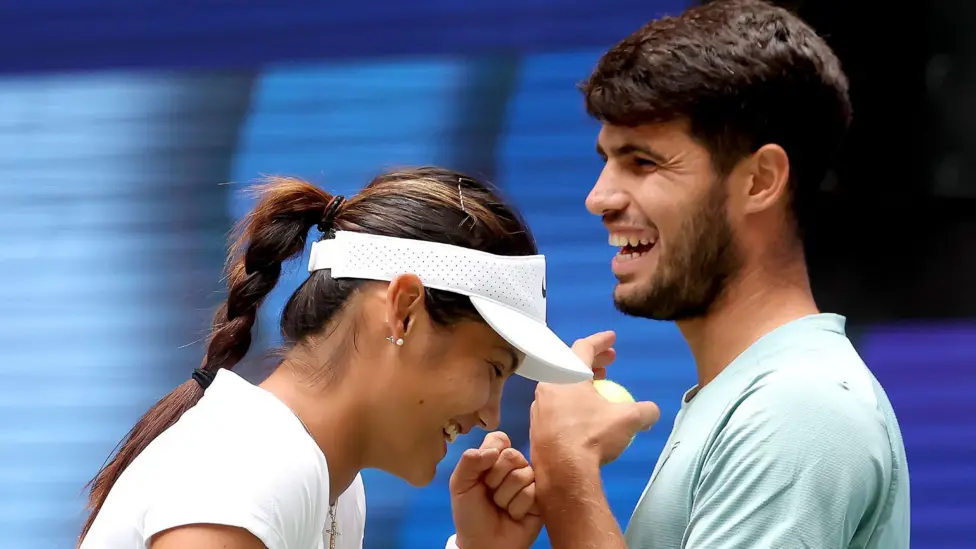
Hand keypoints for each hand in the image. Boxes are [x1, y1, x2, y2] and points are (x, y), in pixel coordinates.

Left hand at [450, 432, 542, 548]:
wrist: (483, 545)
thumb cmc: (470, 514)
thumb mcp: (459, 485)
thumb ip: (469, 461)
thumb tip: (494, 450)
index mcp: (493, 459)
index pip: (499, 438)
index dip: (491, 452)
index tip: (482, 470)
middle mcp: (513, 467)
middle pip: (512, 455)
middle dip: (496, 479)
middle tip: (490, 494)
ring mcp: (529, 482)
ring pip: (523, 474)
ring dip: (505, 496)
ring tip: (501, 508)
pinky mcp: (540, 499)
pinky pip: (532, 492)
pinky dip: (517, 507)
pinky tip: (513, 516)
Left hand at [530, 331, 660, 467]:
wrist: (562, 471)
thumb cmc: (592, 436)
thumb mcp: (627, 420)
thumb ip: (644, 410)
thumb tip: (652, 411)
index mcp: (567, 374)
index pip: (584, 347)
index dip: (600, 341)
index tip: (612, 339)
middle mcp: (548, 385)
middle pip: (569, 365)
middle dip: (591, 361)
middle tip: (608, 364)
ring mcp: (539, 406)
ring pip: (560, 386)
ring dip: (579, 383)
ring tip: (597, 387)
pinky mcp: (536, 426)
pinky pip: (555, 406)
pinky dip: (570, 403)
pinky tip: (584, 416)